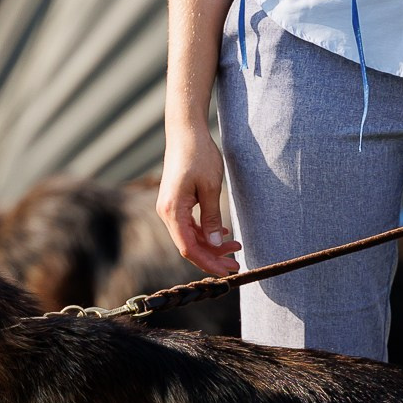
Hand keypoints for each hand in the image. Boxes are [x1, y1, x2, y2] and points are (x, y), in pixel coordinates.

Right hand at [157, 119, 239, 275]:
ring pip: (190, 237)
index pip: (188, 248)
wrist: (185, 131)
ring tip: (236, 246)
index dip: (208, 263)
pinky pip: (189, 226)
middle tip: (236, 264)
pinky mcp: (176, 203)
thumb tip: (213, 244)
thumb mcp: (210, 188)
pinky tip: (222, 235)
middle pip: (189, 246)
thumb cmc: (198, 155)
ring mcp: (170, 209)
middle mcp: (167, 213)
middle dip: (212, 257)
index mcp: (173, 211)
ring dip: (211, 245)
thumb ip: (211, 218)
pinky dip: (205, 233)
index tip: (227, 271)